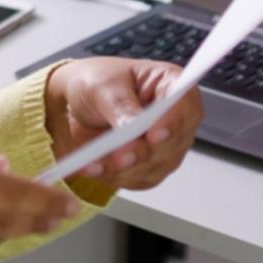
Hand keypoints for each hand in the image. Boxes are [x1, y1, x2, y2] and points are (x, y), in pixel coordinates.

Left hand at [43, 58, 202, 191]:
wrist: (76, 104)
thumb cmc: (97, 84)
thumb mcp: (103, 86)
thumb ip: (120, 105)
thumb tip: (133, 126)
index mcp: (170, 83)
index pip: (185, 103)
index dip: (173, 121)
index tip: (153, 134)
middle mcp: (174, 117)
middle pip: (175, 141)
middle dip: (145, 152)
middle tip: (120, 155)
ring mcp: (166, 145)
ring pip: (158, 165)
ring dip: (127, 169)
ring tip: (97, 163)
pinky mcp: (149, 166)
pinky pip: (139, 179)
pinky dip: (115, 177)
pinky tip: (94, 169)